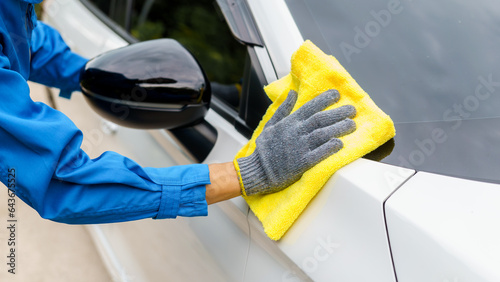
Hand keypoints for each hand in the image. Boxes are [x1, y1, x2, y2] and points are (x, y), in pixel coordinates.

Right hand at [236, 89, 355, 194]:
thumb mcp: (270, 125)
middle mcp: (296, 132)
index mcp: (289, 123)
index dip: (325, 99)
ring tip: (352, 125)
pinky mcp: (302, 163)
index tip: (337, 95)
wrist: (258, 170)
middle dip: (338, 113)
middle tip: (352, 110)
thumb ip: (283, 109)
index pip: (310, 107)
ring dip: (339, 128)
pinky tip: (340, 143)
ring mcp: (299, 147)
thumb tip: (292, 93)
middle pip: (321, 119)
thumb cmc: (264, 149)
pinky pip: (319, 153)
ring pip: (323, 134)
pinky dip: (330, 147)